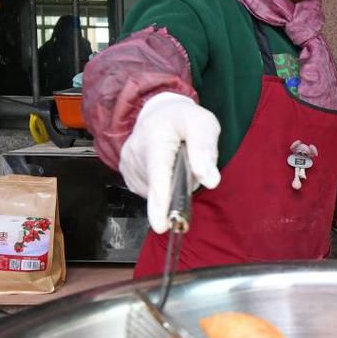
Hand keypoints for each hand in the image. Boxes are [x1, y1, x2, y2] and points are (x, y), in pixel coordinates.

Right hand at [119, 92, 221, 232]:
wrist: (159, 112)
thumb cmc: (184, 118)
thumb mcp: (204, 124)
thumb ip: (206, 150)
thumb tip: (210, 180)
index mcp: (155, 139)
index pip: (158, 175)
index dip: (160, 202)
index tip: (160, 225)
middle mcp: (136, 153)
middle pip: (161, 187)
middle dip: (180, 183)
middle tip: (188, 159)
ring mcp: (128, 165)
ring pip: (156, 191)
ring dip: (171, 183)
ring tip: (175, 160)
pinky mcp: (127, 174)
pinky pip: (148, 191)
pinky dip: (161, 185)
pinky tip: (164, 167)